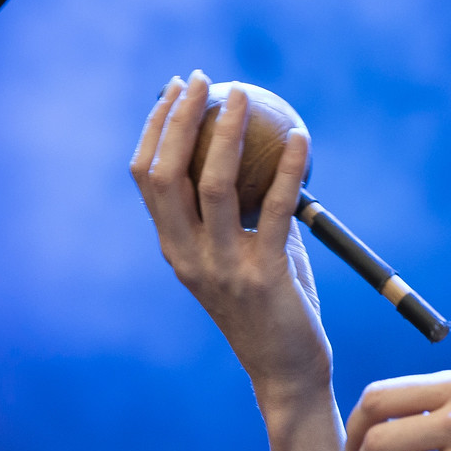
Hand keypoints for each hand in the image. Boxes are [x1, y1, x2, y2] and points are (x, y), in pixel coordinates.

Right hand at [130, 73, 330, 403]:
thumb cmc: (271, 309)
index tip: (174, 89)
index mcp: (174, 249)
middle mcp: (187, 256)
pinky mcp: (263, 276)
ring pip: (211, 185)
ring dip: (226, 132)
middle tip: (201, 78)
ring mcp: (222, 268)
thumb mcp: (244, 256)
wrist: (287, 372)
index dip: (156, 128)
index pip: (148, 178)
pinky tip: (302, 139)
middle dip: (178, 118)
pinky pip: (275, 208)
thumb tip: (262, 150)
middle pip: (167, 174)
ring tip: (242, 96)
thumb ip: (243, 213)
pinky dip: (287, 167)